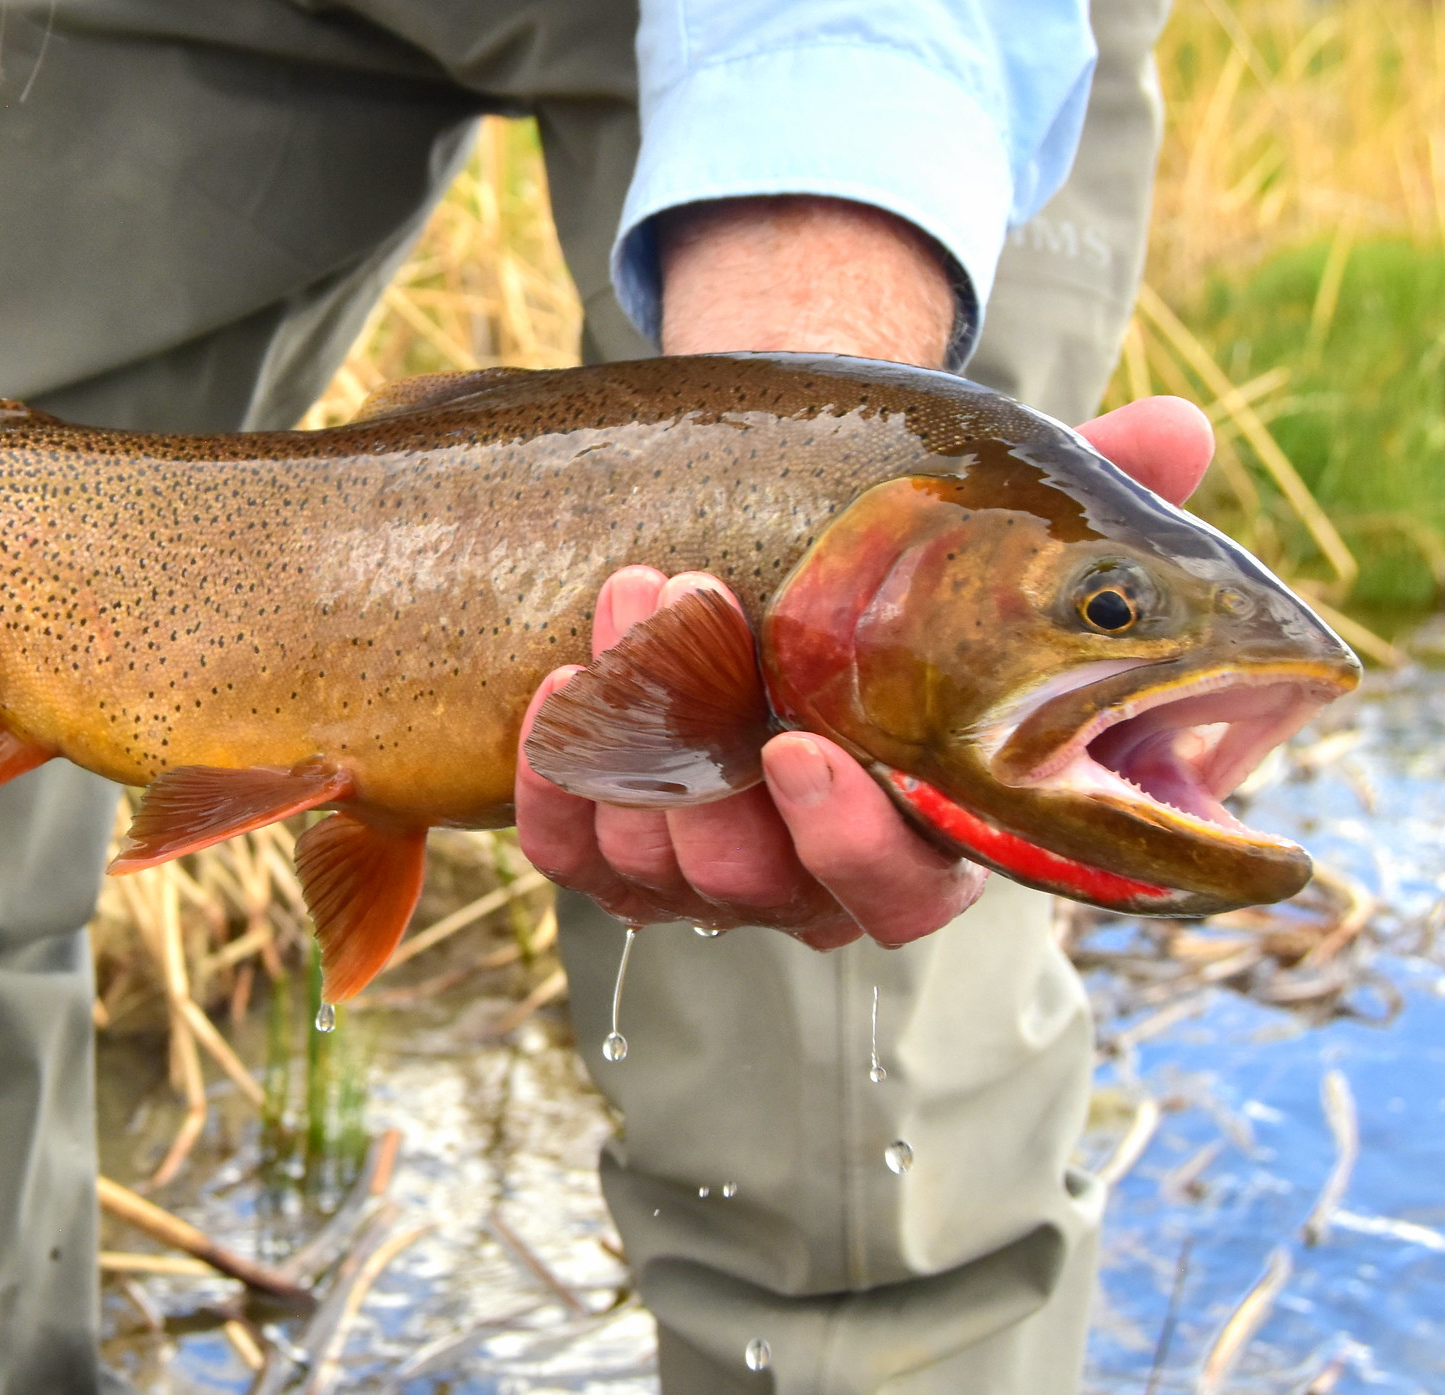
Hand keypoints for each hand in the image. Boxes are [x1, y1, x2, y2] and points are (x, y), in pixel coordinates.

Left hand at [513, 395, 1216, 947]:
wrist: (779, 557)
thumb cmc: (902, 572)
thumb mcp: (995, 533)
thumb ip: (1086, 501)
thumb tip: (1179, 430)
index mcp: (922, 833)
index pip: (898, 893)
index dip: (848, 841)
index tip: (802, 747)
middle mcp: (810, 872)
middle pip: (758, 888)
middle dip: (709, 778)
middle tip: (685, 614)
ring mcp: (706, 866)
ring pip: (655, 872)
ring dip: (629, 750)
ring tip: (622, 602)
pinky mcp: (615, 843)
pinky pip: (572, 854)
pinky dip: (555, 788)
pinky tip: (549, 693)